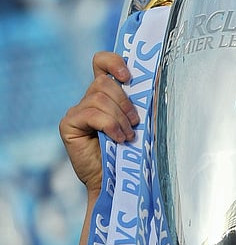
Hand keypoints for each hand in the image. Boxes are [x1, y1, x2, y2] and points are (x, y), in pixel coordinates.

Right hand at [60, 51, 139, 195]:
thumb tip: (157, 83)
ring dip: (119, 117)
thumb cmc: (130, 154)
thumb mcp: (139, 123)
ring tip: (127, 137)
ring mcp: (77, 112)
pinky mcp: (69, 125)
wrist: (116, 182)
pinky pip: (91, 114)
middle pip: (104, 82)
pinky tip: (117, 139)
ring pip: (99, 97)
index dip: (114, 62)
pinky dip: (109, 125)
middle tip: (135, 123)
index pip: (101, 63)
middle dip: (124, 102)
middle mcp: (88, 100)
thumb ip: (142, 103)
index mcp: (105, 95)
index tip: (128, 77)